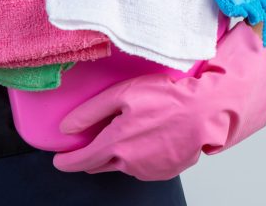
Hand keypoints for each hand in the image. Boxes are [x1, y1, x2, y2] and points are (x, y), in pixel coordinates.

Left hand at [53, 23, 265, 180]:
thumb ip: (91, 111)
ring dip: (119, 154)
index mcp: (116, 143)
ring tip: (132, 132)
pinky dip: (139, 156)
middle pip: (99, 165)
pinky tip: (150, 138)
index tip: (59, 160)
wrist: (206, 112)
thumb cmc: (169, 98)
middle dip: (92, 156)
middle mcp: (128, 162)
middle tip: (95, 140)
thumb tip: (67, 127)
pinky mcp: (163, 172)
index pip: (80, 160)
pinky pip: (142, 167)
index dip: (66, 162)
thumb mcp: (124, 94)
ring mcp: (147, 170)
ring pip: (122, 165)